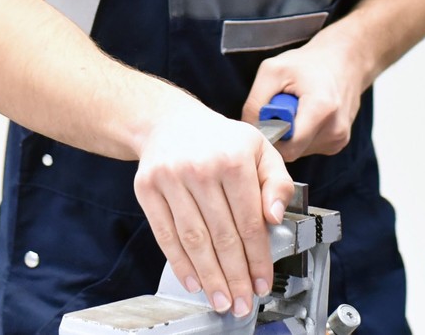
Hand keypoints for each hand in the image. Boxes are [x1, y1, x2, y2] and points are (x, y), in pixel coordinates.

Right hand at [134, 100, 293, 321]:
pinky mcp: (147, 188)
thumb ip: (277, 183)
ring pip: (193, 239)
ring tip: (220, 299)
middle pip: (222, 235)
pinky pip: (165, 234)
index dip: (257, 258)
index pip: (249, 220)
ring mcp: (171, 178)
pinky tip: (193, 281)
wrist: (169, 121)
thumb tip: (274, 216)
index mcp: (234, 158)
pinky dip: (179, 263)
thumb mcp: (259, 150)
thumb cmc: (220, 140)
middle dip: (234, 276)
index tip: (262, 283)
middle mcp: (201, 167)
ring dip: (209, 276)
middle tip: (241, 303)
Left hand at [238, 37, 368, 160]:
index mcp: (321, 110)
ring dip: (291, 135)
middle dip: (280, 135)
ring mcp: (339, 139)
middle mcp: (335, 129)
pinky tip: (305, 115)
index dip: (271, 136)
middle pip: (293, 151)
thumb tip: (248, 132)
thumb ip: (255, 103)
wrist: (344, 60)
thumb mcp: (272, 71)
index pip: (287, 148)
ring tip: (295, 109)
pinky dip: (302, 135)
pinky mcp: (339, 142)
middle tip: (280, 110)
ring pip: (300, 151)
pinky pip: (310, 147)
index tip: (267, 118)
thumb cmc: (308, 62)